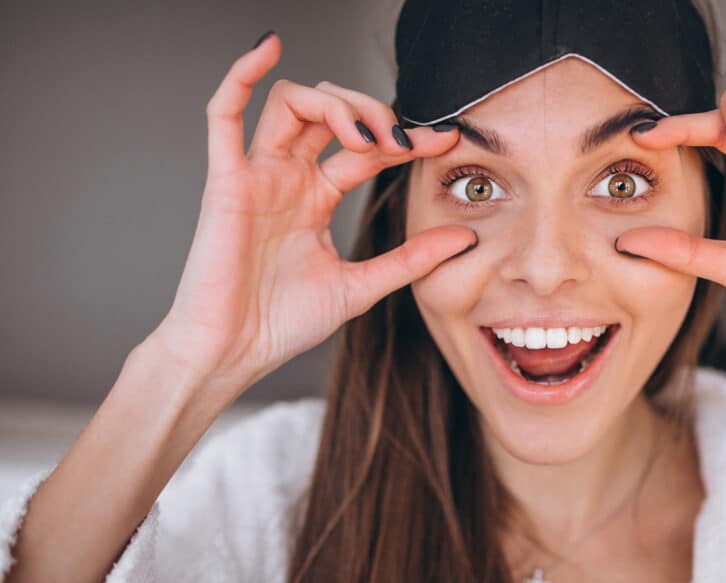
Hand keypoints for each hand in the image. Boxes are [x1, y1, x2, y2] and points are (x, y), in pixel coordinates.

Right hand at [151, 33, 474, 387]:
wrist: (234, 354)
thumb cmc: (283, 324)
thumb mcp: (362, 287)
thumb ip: (410, 259)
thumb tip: (464, 236)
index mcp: (316, 199)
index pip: (367, 149)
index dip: (407, 137)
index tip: (447, 138)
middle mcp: (288, 179)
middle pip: (332, 114)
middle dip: (373, 114)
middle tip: (402, 139)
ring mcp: (257, 176)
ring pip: (292, 104)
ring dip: (333, 103)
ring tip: (364, 136)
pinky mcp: (226, 183)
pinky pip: (223, 114)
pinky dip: (240, 74)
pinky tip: (269, 48)